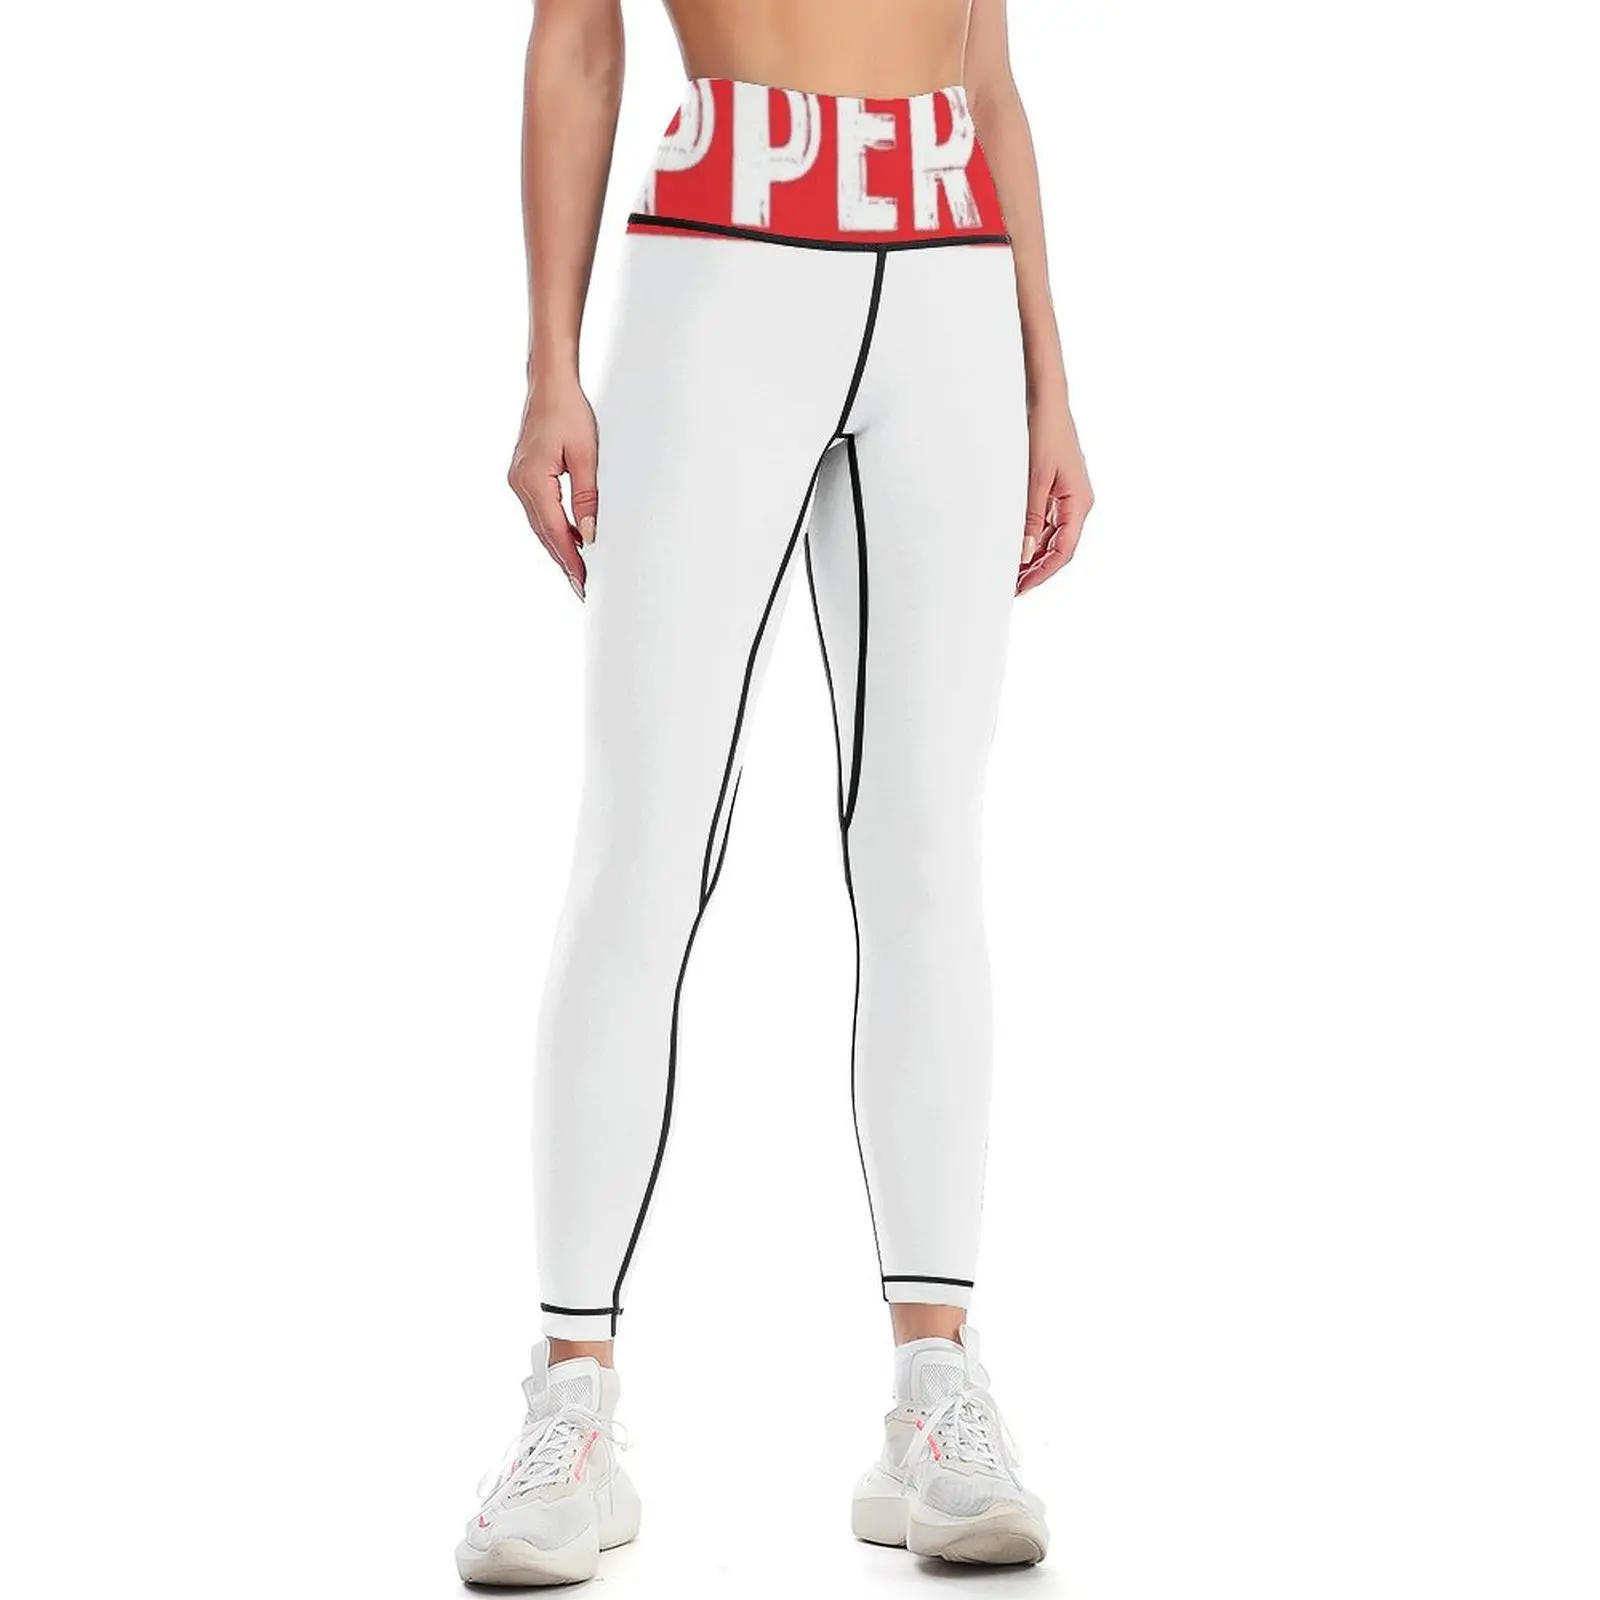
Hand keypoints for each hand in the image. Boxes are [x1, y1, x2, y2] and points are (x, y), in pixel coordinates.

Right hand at [507, 376, 598, 599]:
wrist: (549, 385)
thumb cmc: (568, 412)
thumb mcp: (587, 456)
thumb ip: (587, 497)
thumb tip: (588, 534)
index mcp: (533, 480)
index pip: (554, 531)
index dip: (569, 559)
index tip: (582, 581)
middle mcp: (519, 483)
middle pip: (543, 533)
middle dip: (563, 560)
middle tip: (581, 586)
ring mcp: (518, 479)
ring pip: (539, 524)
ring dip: (557, 546)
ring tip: (577, 570)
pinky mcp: (522, 476)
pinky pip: (538, 510)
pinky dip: (552, 527)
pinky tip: (567, 539)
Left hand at [1017, 401, 1092, 595]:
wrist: (1047, 401)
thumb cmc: (1045, 432)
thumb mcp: (1034, 480)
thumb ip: (1030, 518)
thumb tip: (1024, 552)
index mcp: (1079, 504)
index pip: (1063, 552)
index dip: (1042, 573)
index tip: (1022, 588)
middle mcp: (1078, 503)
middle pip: (1059, 548)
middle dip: (1037, 569)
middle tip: (1011, 585)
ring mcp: (1068, 497)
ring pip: (1052, 537)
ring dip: (1034, 555)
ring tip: (1011, 570)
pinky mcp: (1058, 489)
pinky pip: (1047, 522)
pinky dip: (1033, 536)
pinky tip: (1017, 544)